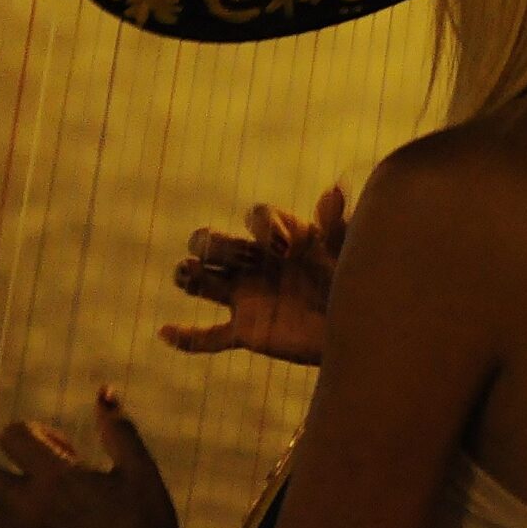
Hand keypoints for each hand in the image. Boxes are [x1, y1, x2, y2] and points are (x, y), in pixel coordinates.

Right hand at [161, 185, 345, 365]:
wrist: (361, 329)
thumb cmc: (357, 282)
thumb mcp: (348, 253)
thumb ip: (337, 226)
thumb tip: (335, 190)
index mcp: (281, 236)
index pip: (257, 217)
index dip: (263, 226)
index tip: (284, 246)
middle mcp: (256, 261)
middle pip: (217, 244)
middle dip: (218, 245)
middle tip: (237, 257)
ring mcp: (247, 295)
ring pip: (204, 282)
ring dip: (190, 274)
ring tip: (187, 272)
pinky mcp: (246, 331)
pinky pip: (209, 337)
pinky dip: (186, 338)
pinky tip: (164, 333)